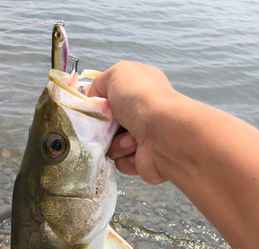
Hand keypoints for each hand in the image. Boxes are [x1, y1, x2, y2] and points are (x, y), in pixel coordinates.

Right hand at [89, 61, 173, 183]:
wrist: (164, 134)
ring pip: (110, 146)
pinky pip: (120, 163)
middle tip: (109, 127)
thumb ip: (99, 83)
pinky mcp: (143, 160)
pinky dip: (125, 158)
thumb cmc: (142, 100)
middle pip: (106, 125)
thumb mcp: (117, 75)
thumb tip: (94, 98)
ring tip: (132, 140)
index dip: (98, 104)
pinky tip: (138, 152)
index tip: (95, 108)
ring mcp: (143, 137)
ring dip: (116, 144)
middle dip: (104, 128)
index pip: (109, 98)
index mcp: (137, 90)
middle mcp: (141, 113)